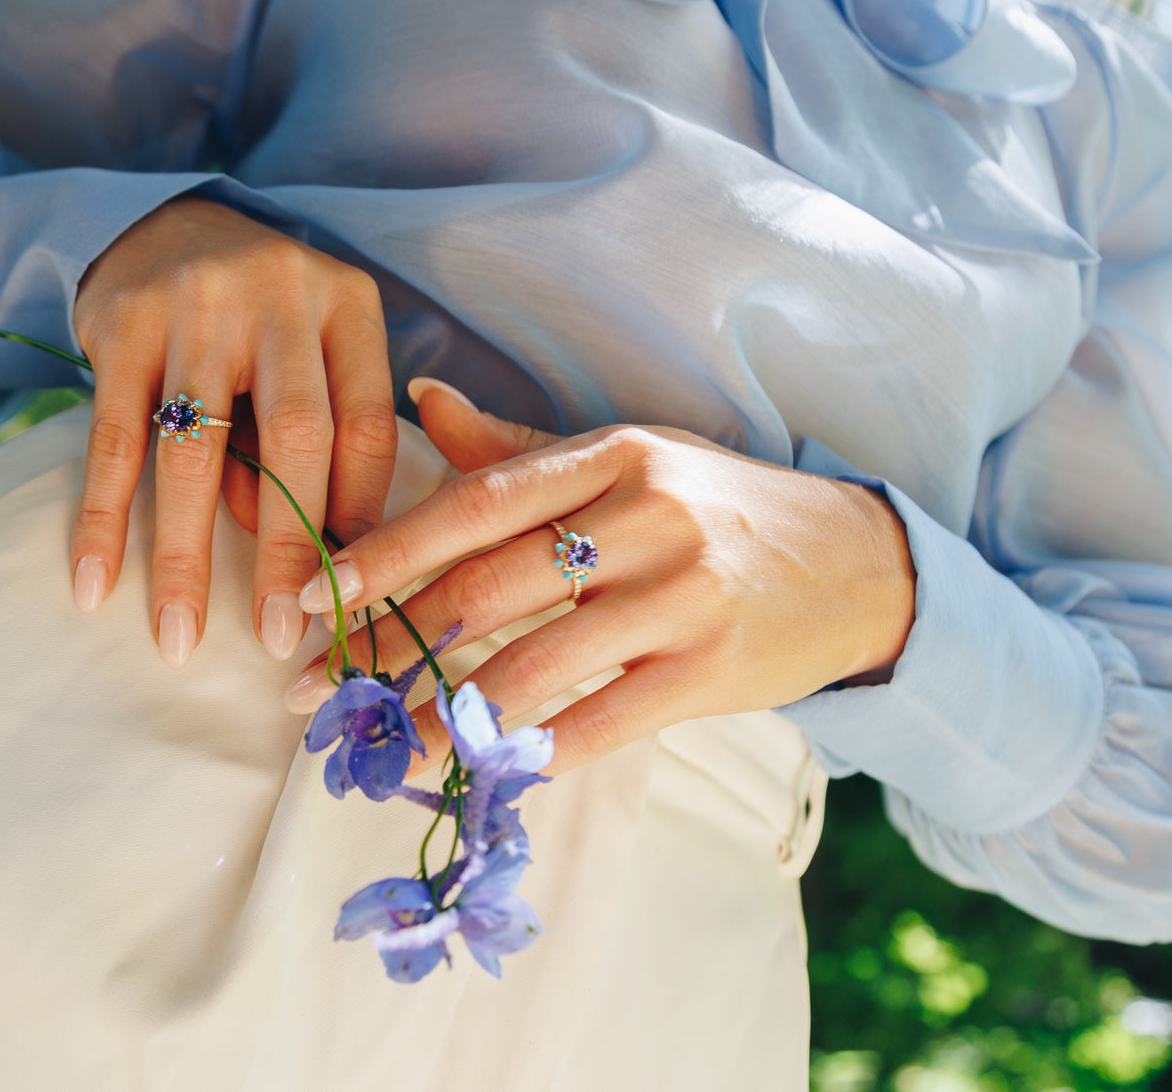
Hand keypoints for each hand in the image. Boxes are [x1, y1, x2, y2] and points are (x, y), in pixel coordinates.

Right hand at [69, 193, 395, 667]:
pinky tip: (92, 582)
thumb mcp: (310, 356)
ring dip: (186, 553)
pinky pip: (112, 439)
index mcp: (346, 305)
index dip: (357, 516)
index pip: (364, 426)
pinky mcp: (121, 323)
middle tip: (282, 636)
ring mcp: (196, 305)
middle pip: (294, 437)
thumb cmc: (260, 321)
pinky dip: (102, 518)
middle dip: (289, 548)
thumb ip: (313, 443)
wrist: (169, 224)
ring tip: (179, 637)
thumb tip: (307, 565)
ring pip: (196, 449)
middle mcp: (278, 295)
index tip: (347, 594)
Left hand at [282, 378, 915, 773]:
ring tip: (386, 749)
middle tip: (321, 693)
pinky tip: (484, 773)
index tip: (313, 600)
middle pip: (490, 588)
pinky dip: (536, 752)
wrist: (857, 562)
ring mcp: (683, 594)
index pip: (474, 504)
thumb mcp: (628, 458)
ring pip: (535, 665)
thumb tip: (422, 399)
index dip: (385, 554)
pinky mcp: (713, 669)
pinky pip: (602, 720)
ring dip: (447, 717)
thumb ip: (518, 445)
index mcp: (611, 455)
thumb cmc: (717, 508)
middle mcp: (645, 515)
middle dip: (392, 647)